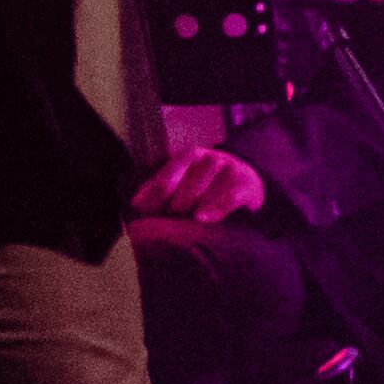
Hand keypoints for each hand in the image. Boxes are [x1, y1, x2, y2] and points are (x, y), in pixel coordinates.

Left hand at [130, 143, 266, 225]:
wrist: (247, 181)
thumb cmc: (209, 186)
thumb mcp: (185, 180)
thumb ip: (159, 190)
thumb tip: (135, 204)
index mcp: (188, 157)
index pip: (164, 180)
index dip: (152, 201)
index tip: (144, 216)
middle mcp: (207, 159)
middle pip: (183, 191)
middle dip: (174, 211)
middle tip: (170, 226)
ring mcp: (227, 169)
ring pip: (202, 194)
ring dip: (191, 212)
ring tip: (186, 226)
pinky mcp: (245, 184)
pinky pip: (228, 198)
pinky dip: (214, 209)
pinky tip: (202, 219)